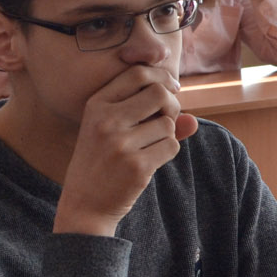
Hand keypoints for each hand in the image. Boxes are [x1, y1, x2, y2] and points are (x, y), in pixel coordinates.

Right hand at [56, 65, 197, 235]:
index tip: (171, 89)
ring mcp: (121, 144)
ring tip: (149, 145)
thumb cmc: (100, 161)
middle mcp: (106, 121)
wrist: (84, 203)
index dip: (161, 77)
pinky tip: (150, 159)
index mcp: (96, 105)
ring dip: (167, 134)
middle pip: (158, 93)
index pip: (137, 73)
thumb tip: (192, 120)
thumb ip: (147, 116)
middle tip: (166, 118)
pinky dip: (167, 151)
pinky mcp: (137, 166)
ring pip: (168, 123)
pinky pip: (171, 146)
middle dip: (171, 104)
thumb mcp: (111, 131)